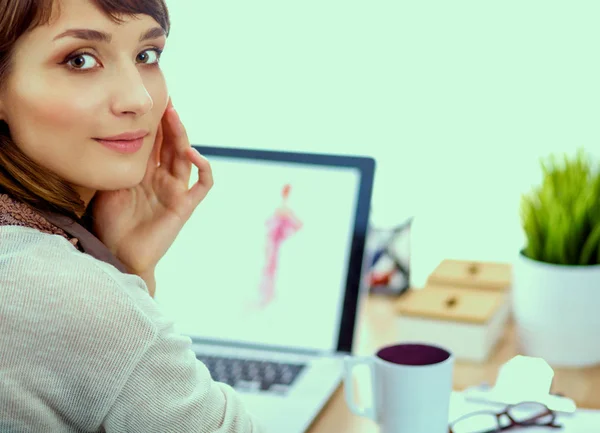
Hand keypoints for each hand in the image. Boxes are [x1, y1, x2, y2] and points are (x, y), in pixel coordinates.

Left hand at [91, 98, 212, 282]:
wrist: (119, 253)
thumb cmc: (110, 223)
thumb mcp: (108, 184)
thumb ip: (117, 163)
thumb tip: (111, 133)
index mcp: (145, 173)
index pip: (154, 142)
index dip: (155, 122)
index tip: (152, 100)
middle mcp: (163, 179)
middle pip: (171, 144)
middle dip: (169, 122)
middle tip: (166, 100)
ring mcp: (175, 191)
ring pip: (185, 157)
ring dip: (181, 136)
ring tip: (173, 116)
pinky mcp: (184, 206)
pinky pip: (202, 184)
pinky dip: (202, 167)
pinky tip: (191, 153)